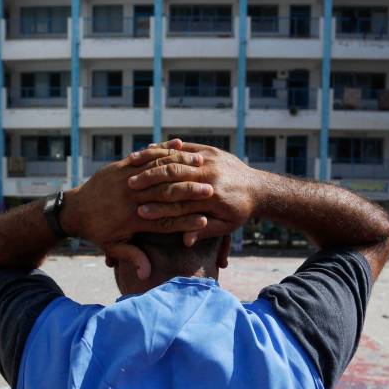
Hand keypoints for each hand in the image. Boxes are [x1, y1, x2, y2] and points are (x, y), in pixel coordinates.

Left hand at [59, 143, 213, 278]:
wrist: (74, 209)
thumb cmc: (96, 231)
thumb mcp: (112, 246)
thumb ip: (132, 257)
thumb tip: (146, 274)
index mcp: (132, 220)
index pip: (165, 221)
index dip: (185, 221)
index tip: (205, 221)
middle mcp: (130, 199)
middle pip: (166, 194)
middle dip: (190, 192)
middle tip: (211, 191)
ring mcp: (125, 180)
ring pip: (158, 172)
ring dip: (181, 167)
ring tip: (202, 165)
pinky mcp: (120, 166)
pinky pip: (144, 156)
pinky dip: (161, 150)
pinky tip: (179, 145)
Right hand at [128, 142, 260, 244]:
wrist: (259, 188)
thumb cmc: (240, 212)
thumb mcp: (226, 227)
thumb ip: (204, 232)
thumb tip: (185, 240)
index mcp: (213, 198)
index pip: (179, 203)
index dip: (159, 208)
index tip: (139, 213)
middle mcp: (210, 176)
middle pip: (174, 179)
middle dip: (149, 182)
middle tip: (128, 187)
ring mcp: (210, 160)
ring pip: (176, 160)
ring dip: (153, 163)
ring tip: (132, 167)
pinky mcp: (210, 150)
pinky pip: (184, 147)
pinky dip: (165, 149)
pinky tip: (146, 150)